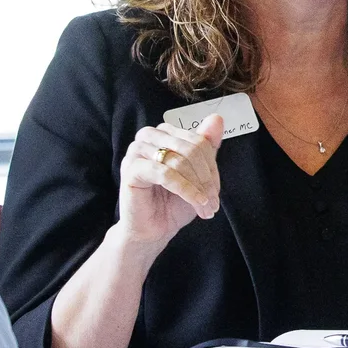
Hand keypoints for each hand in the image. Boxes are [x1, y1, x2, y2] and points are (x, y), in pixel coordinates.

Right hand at [118, 115, 223, 244]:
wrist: (152, 229)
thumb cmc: (173, 202)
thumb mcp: (198, 174)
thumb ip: (207, 146)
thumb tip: (217, 118)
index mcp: (164, 133)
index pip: (199, 141)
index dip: (212, 167)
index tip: (215, 191)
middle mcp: (148, 136)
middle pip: (191, 149)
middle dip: (206, 178)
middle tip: (212, 203)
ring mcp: (136, 150)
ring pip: (179, 160)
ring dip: (197, 186)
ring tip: (205, 207)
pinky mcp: (131, 168)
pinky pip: (166, 174)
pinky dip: (185, 189)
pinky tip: (195, 202)